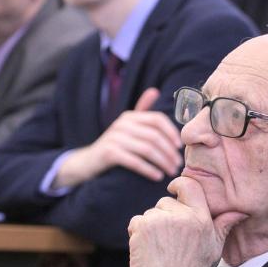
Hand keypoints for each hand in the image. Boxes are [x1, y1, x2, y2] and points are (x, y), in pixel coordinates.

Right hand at [53, 88, 181, 187]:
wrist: (88, 162)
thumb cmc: (114, 146)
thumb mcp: (127, 127)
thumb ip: (141, 111)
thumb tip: (154, 90)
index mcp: (130, 117)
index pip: (157, 119)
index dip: (171, 132)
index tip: (179, 147)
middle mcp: (122, 124)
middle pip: (154, 136)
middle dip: (169, 152)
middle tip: (178, 165)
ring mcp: (114, 138)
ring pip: (147, 149)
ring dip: (162, 162)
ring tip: (170, 172)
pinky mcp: (109, 153)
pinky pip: (134, 161)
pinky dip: (148, 169)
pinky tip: (157, 176)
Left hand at [128, 176, 247, 266]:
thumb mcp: (213, 248)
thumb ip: (224, 226)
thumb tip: (240, 212)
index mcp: (200, 218)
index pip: (189, 185)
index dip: (179, 185)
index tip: (174, 190)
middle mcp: (181, 216)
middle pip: (166, 201)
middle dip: (166, 215)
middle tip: (170, 237)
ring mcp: (159, 219)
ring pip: (151, 212)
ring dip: (152, 225)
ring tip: (160, 245)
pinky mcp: (142, 226)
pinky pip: (137, 221)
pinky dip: (139, 232)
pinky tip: (149, 247)